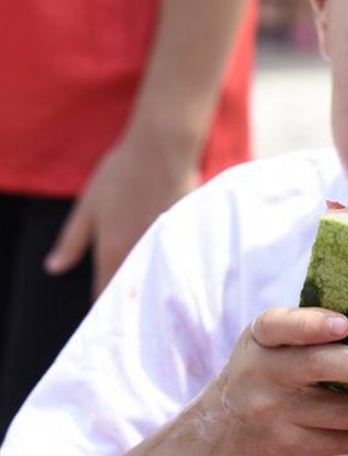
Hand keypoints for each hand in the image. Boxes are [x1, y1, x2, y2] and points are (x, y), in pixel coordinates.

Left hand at [44, 130, 200, 296]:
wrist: (164, 148)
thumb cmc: (122, 172)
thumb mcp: (88, 205)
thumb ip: (71, 241)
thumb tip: (54, 268)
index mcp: (113, 250)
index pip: (104, 292)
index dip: (100, 303)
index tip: (100, 307)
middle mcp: (141, 254)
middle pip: (132, 288)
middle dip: (125, 293)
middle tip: (120, 291)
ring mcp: (167, 245)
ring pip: (155, 275)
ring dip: (147, 279)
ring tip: (142, 276)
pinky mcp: (186, 234)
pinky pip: (173, 257)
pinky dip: (167, 261)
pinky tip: (165, 253)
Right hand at [175, 307, 347, 455]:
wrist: (202, 447)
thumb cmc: (254, 383)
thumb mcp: (263, 351)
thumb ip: (303, 336)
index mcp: (261, 339)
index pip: (281, 324)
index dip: (312, 323)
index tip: (344, 324)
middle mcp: (263, 372)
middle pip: (324, 366)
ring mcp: (273, 412)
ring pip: (344, 413)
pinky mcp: (285, 447)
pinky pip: (339, 441)